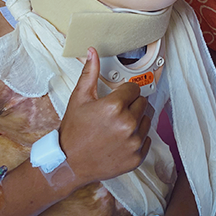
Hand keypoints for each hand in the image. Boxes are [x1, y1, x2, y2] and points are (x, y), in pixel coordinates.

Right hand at [58, 49, 152, 184]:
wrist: (69, 163)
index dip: (124, 92)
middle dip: (130, 105)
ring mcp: (133, 142)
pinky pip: (146, 139)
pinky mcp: (137, 157)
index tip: (115, 99)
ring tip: (116, 127)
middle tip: (113, 114)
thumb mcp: (79, 98)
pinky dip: (137, 139)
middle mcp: (127, 124)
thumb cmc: (73, 131)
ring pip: (146, 120)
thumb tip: (92, 52)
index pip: (134, 88)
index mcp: (114, 106)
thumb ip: (89, 73)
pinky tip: (120, 140)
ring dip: (135, 121)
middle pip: (142, 103)